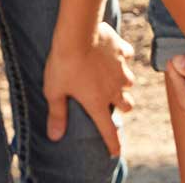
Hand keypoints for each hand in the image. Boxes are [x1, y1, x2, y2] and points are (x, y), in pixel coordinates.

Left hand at [44, 21, 135, 155]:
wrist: (78, 32)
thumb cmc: (63, 63)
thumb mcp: (54, 90)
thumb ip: (57, 113)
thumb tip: (55, 136)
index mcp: (97, 102)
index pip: (108, 129)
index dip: (113, 143)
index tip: (116, 152)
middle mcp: (114, 88)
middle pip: (127, 105)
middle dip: (123, 106)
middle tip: (113, 103)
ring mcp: (121, 69)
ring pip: (130, 82)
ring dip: (123, 82)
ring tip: (113, 77)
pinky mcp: (122, 50)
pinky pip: (127, 56)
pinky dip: (123, 57)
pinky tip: (115, 53)